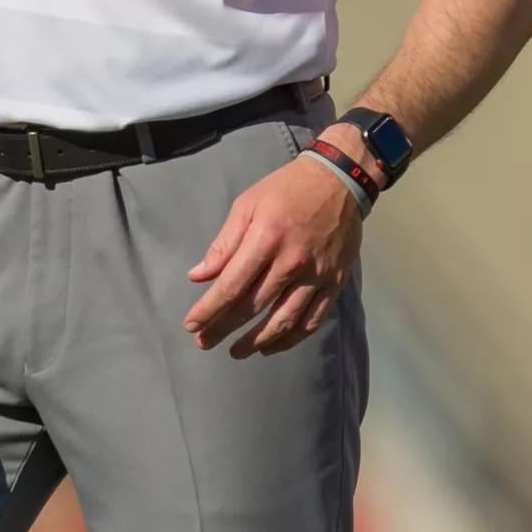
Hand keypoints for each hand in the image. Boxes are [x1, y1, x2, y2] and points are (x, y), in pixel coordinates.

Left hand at [184, 131, 365, 356]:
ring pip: (283, 321)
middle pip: (253, 307)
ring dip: (256, 342)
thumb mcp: (248, 204)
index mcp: (266, 238)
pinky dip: (291, 339)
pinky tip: (272, 346)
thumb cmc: (287, 189)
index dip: (208, 310)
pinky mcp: (335, 282)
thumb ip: (224, 243)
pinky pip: (312, 320)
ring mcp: (317, 275)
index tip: (191, 324)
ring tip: (236, 352)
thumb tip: (198, 276)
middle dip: (223, 328)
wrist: (341, 180)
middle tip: (203, 342)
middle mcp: (292, 261)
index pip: (231, 286)